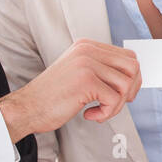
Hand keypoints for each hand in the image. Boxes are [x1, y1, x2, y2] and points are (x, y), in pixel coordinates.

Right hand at [0, 38, 140, 141]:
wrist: (26, 108)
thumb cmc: (52, 97)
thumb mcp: (78, 73)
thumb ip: (101, 70)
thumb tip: (134, 77)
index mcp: (87, 46)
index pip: (128, 56)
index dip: (132, 79)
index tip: (122, 95)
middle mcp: (88, 50)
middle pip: (133, 67)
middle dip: (130, 90)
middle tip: (114, 104)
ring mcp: (87, 64)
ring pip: (126, 85)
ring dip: (116, 105)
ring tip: (99, 111)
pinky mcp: (86, 81)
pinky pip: (114, 100)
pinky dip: (106, 113)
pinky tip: (89, 115)